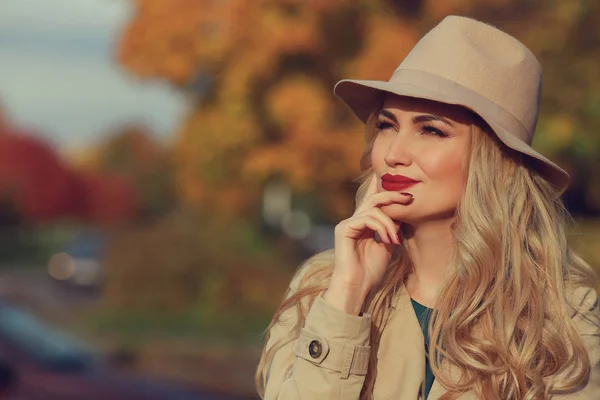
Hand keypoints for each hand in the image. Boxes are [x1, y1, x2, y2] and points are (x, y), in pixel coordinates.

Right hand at [324, 174, 412, 314]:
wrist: (357, 287)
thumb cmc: (371, 272)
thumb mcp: (388, 246)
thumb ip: (392, 228)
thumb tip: (402, 212)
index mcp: (363, 224)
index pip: (373, 201)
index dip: (386, 190)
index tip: (404, 188)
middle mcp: (354, 221)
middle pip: (373, 198)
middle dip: (392, 196)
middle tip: (409, 198)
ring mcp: (347, 224)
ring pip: (373, 209)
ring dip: (390, 223)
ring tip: (396, 239)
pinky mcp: (344, 228)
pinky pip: (367, 218)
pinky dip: (381, 227)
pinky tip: (388, 240)